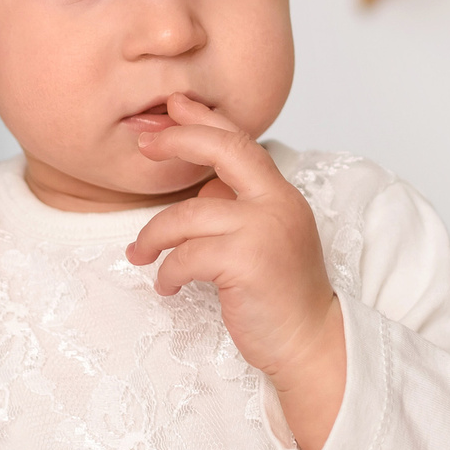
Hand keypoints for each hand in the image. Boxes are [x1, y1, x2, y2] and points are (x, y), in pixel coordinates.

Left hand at [125, 94, 345, 449]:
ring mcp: (263, 232)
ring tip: (138, 254)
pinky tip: (166, 286)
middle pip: (223, 150)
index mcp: (281, 196)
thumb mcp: (265, 240)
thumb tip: (203, 190)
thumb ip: (238, 210)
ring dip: (152, 235)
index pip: (241, 142)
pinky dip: (167, 271)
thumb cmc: (281, 298)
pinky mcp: (245, 263)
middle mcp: (277, 205)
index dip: (205, 119)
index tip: (174, 105)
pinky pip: (186, 256)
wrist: (310, 345)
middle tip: (144, 143)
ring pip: (187, 215)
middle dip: (178, 139)